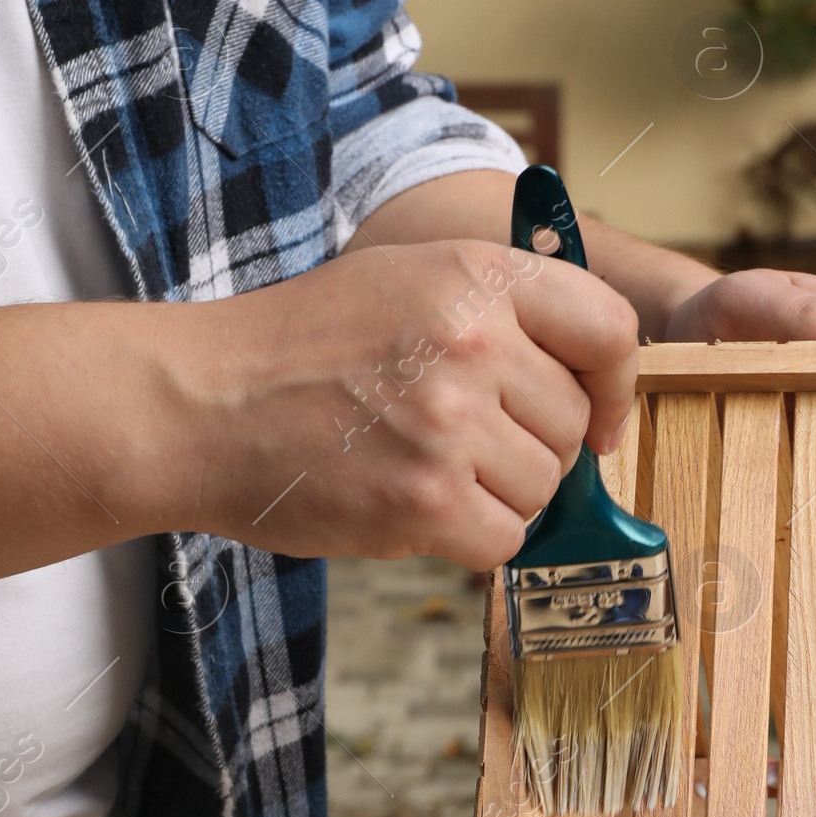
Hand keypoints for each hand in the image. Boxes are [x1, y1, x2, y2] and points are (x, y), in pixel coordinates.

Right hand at [166, 239, 639, 568]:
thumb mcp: (405, 282)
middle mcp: (472, 342)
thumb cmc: (298, 350)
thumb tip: (587, 388)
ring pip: (541, 490)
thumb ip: (497, 312)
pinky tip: (413, 511)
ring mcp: (449, 424)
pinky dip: (468, 541)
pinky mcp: (423, 501)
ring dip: (494, 497)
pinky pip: (503, 541)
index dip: (614, 388)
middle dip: (528, 450)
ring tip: (419, 469)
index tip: (597, 420)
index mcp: (476, 275)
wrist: (201, 405)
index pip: (609, 330)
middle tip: (453, 444)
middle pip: (572, 428)